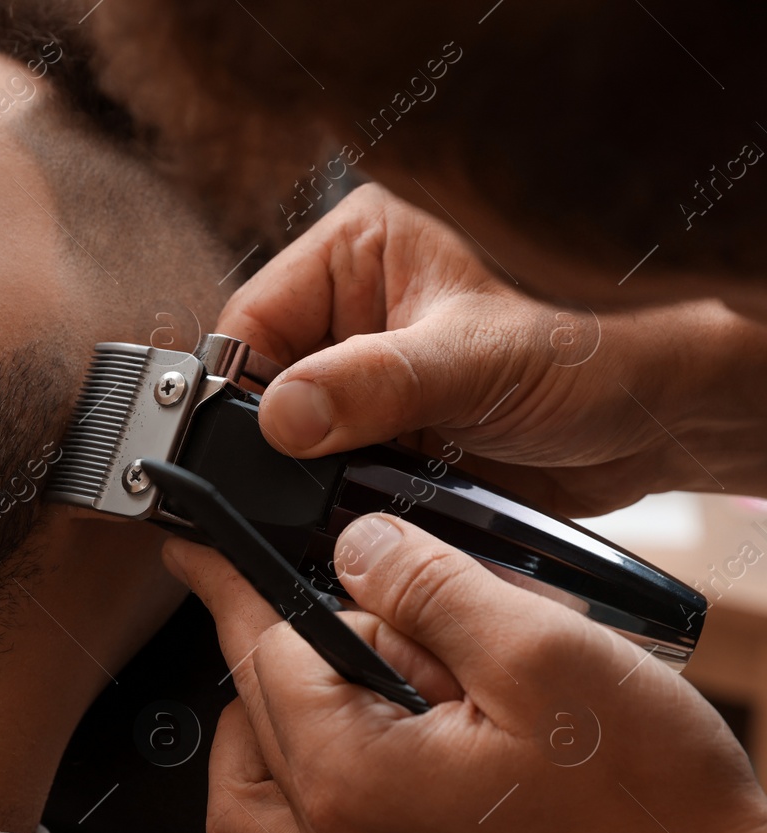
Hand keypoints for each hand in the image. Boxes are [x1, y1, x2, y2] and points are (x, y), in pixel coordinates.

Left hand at [164, 516, 766, 832]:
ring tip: (363, 689)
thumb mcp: (542, 651)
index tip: (200, 548)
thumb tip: (353, 547)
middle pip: (255, 719)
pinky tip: (353, 785)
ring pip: (251, 806)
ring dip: (277, 732)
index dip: (245, 585)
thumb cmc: (650, 809)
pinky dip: (299, 826)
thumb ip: (428, 586)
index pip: (259, 652)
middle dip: (296, 649)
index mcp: (348, 776)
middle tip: (377, 615)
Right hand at [222, 184, 766, 514]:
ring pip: (296, 440)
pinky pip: (336, 478)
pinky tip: (359, 516)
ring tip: (338, 500)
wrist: (667, 415)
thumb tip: (279, 419)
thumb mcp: (476, 358)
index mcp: (362, 252)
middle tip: (281, 486)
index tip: (229, 445)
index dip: (238, 384)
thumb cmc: (598, 346)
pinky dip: (342, 505)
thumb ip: (371, 385)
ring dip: (310, 479)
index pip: (255, 317)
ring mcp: (372, 380)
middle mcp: (357, 313)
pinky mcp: (392, 437)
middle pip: (267, 383)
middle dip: (273, 441)